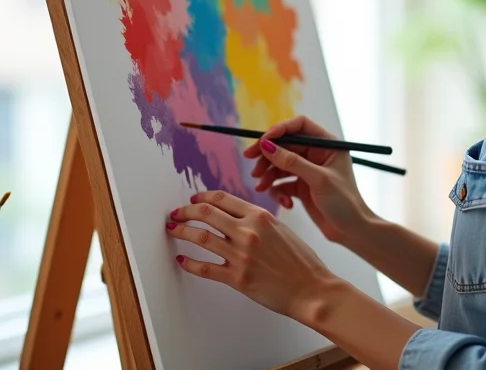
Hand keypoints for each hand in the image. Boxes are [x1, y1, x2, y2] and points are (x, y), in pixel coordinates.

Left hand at [167, 190, 340, 320]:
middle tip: (177, 213)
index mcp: (260, 216)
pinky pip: (205, 268)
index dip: (204, 197)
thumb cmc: (302, 261)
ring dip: (182, 232)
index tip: (194, 199)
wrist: (312, 289)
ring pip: (200, 237)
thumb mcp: (281, 229)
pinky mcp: (237, 279)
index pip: (223, 199)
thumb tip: (237, 217)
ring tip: (173, 230)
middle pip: (206, 213)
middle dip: (186, 211)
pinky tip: (182, 260)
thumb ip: (259, 221)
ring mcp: (240, 255)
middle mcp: (248, 232)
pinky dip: (190, 263)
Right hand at [243, 116, 374, 245]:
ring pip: (279, 164)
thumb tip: (266, 145)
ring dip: (269, 175)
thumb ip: (292, 162)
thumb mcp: (318, 179)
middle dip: (267, 155)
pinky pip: (282, 182)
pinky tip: (286, 203)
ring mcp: (308, 170)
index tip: (262, 142)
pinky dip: (278, 190)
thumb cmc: (344, 202)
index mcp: (327, 144)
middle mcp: (316, 153)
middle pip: (284, 145)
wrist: (352, 231)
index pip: (299, 126)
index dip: (279, 130)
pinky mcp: (301, 186)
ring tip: (262, 187)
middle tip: (251, 163)